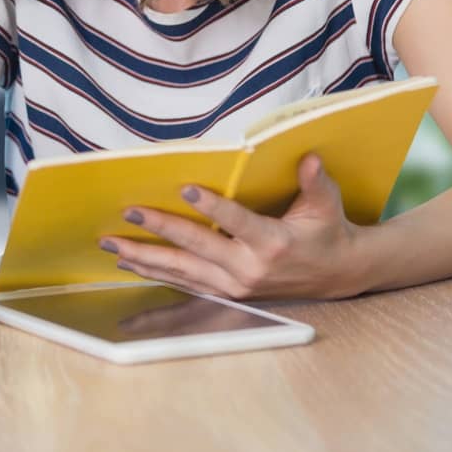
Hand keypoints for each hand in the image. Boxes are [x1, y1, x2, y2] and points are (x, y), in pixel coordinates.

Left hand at [100, 154, 366, 299]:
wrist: (339, 275)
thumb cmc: (328, 232)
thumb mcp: (326, 205)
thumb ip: (314, 182)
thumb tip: (308, 157)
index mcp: (273, 243)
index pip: (237, 221)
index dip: (211, 206)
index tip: (185, 188)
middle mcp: (250, 268)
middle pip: (197, 246)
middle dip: (160, 229)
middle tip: (129, 213)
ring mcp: (236, 285)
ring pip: (183, 270)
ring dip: (145, 257)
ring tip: (112, 243)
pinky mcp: (227, 294)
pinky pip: (185, 283)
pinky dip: (156, 273)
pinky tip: (130, 263)